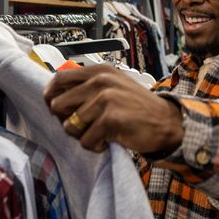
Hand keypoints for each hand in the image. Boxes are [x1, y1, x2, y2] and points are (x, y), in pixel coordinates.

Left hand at [43, 64, 183, 153]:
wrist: (167, 122)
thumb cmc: (137, 108)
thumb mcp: (113, 87)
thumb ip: (88, 87)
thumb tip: (54, 99)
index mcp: (99, 71)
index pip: (59, 79)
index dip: (51, 96)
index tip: (55, 109)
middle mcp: (100, 81)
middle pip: (58, 104)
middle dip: (66, 121)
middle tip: (84, 127)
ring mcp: (105, 99)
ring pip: (70, 126)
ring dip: (83, 136)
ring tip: (101, 133)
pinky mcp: (110, 118)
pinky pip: (86, 140)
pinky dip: (96, 146)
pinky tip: (110, 140)